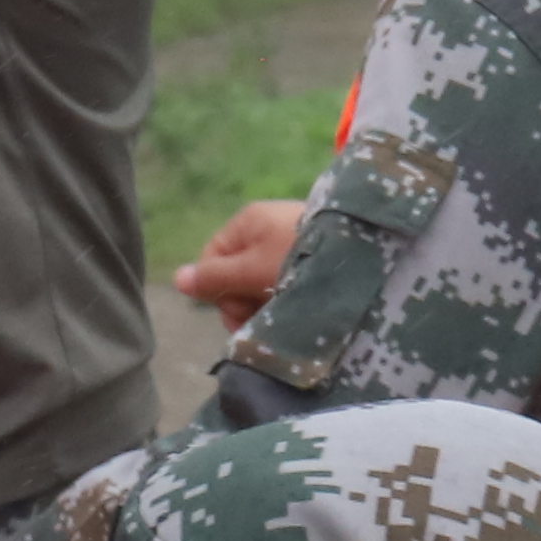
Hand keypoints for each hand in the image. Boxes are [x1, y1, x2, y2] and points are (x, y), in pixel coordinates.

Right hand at [173, 196, 303, 322]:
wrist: (363, 256)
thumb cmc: (297, 261)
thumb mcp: (249, 272)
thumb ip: (212, 277)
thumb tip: (178, 279)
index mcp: (246, 221)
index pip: (212, 259)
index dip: (217, 290)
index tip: (236, 316)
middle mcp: (266, 223)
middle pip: (237, 268)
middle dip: (241, 299)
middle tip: (258, 320)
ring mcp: (292, 234)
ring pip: (261, 273)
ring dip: (263, 298)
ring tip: (280, 315)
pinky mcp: (316, 248)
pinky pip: (287, 272)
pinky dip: (286, 291)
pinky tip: (296, 304)